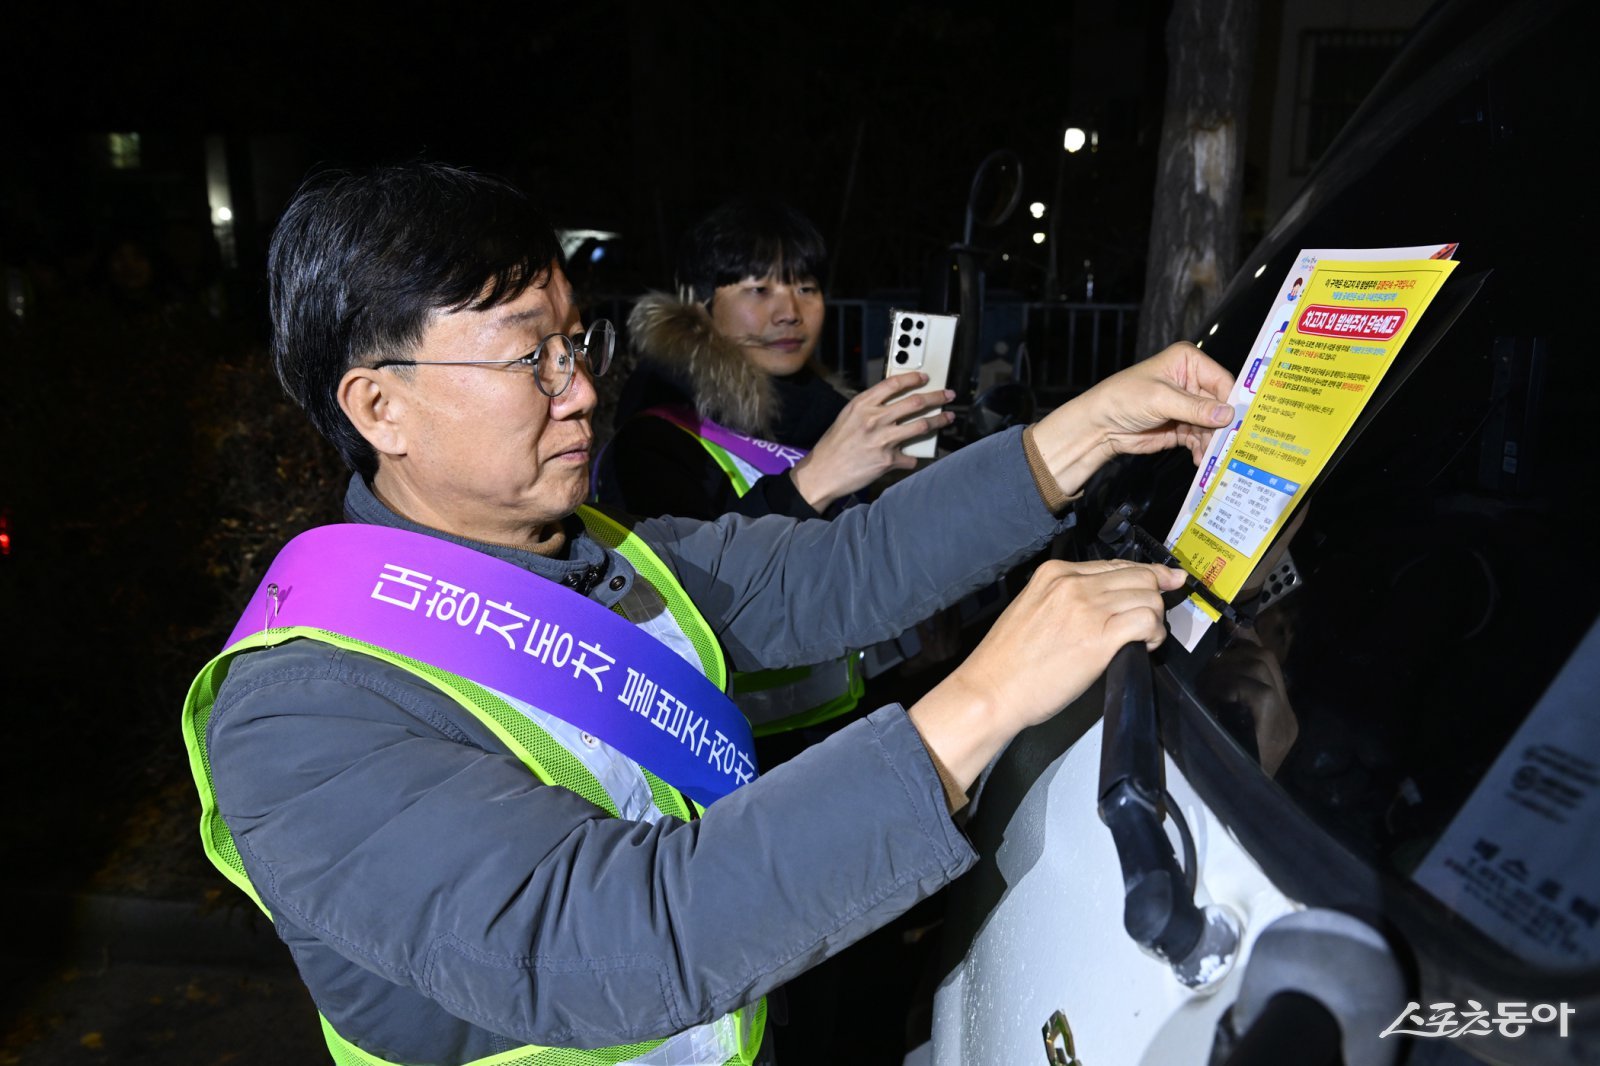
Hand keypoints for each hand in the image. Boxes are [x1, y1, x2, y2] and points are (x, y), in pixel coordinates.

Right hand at [788, 372, 955, 511]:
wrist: (823, 473)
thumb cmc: (833, 446)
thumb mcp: (847, 417)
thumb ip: (869, 408)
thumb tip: (893, 403)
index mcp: (863, 404)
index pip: (894, 383)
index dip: (913, 378)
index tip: (925, 377)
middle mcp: (875, 419)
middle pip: (915, 402)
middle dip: (937, 397)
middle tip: (947, 395)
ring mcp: (883, 439)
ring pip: (922, 426)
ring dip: (939, 421)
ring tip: (947, 418)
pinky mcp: (888, 460)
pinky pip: (910, 457)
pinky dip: (913, 458)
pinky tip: (913, 458)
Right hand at [908, 559, 1186, 789]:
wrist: (992, 689)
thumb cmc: (1008, 660)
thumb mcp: (1031, 607)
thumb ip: (1064, 597)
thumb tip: (1102, 603)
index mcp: (1055, 572)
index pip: (1115, 564)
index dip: (1145, 574)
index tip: (1164, 579)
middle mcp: (1074, 583)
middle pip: (1138, 576)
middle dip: (1155, 596)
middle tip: (1156, 618)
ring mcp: (1088, 607)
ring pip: (1149, 597)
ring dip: (1155, 619)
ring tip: (1145, 639)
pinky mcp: (1101, 636)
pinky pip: (1147, 621)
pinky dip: (1155, 634)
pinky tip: (1146, 646)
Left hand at [1032, 342, 1235, 497]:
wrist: (1099, 425)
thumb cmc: (1123, 398)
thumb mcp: (1161, 399)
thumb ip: (1195, 408)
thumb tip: (1227, 414)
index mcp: (1188, 362)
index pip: (1221, 380)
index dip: (1231, 401)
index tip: (1240, 422)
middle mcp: (1192, 381)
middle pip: (1220, 405)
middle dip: (1223, 426)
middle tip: (1229, 444)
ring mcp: (1188, 406)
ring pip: (1213, 425)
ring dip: (1213, 442)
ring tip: (1211, 456)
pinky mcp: (1182, 427)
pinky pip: (1201, 439)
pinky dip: (1202, 449)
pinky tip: (1201, 459)